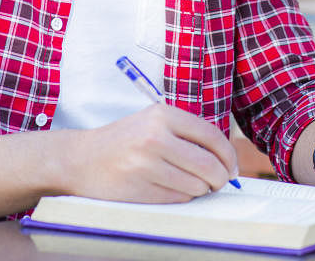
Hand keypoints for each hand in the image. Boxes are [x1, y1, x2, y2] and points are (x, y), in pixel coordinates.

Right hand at [66, 104, 238, 203]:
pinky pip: (178, 199)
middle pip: (209, 165)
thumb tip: (227, 159)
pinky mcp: (138, 189)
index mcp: (162, 115)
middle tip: (219, 182)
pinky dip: (181, 197)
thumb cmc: (124, 141)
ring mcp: (145, 164)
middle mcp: (154, 137)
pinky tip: (168, 188)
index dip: (229, 156)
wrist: (81, 159)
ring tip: (187, 182)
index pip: (212, 136)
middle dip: (220, 178)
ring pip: (196, 186)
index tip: (233, 167)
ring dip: (199, 189)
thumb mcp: (153, 122)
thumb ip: (187, 134)